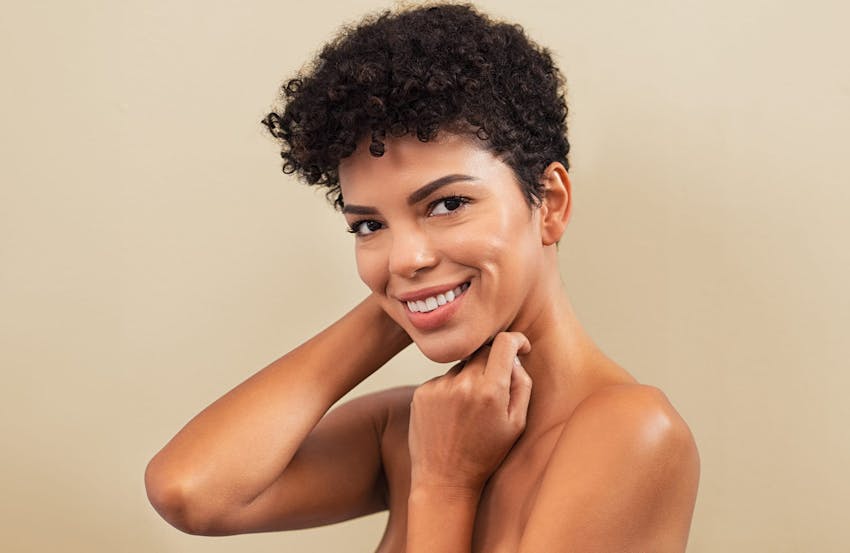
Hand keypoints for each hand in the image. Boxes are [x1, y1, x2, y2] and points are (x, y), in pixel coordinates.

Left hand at [408, 332, 532, 492]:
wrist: (444, 480)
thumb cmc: (485, 455)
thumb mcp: (516, 424)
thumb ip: (522, 385)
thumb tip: (514, 357)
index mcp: (490, 391)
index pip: (504, 343)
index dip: (516, 340)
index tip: (520, 347)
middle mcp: (463, 383)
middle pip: (482, 352)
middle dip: (492, 364)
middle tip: (493, 391)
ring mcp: (439, 387)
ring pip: (461, 366)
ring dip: (469, 378)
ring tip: (468, 412)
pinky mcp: (421, 392)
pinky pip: (443, 379)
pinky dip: (450, 390)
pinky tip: (451, 416)